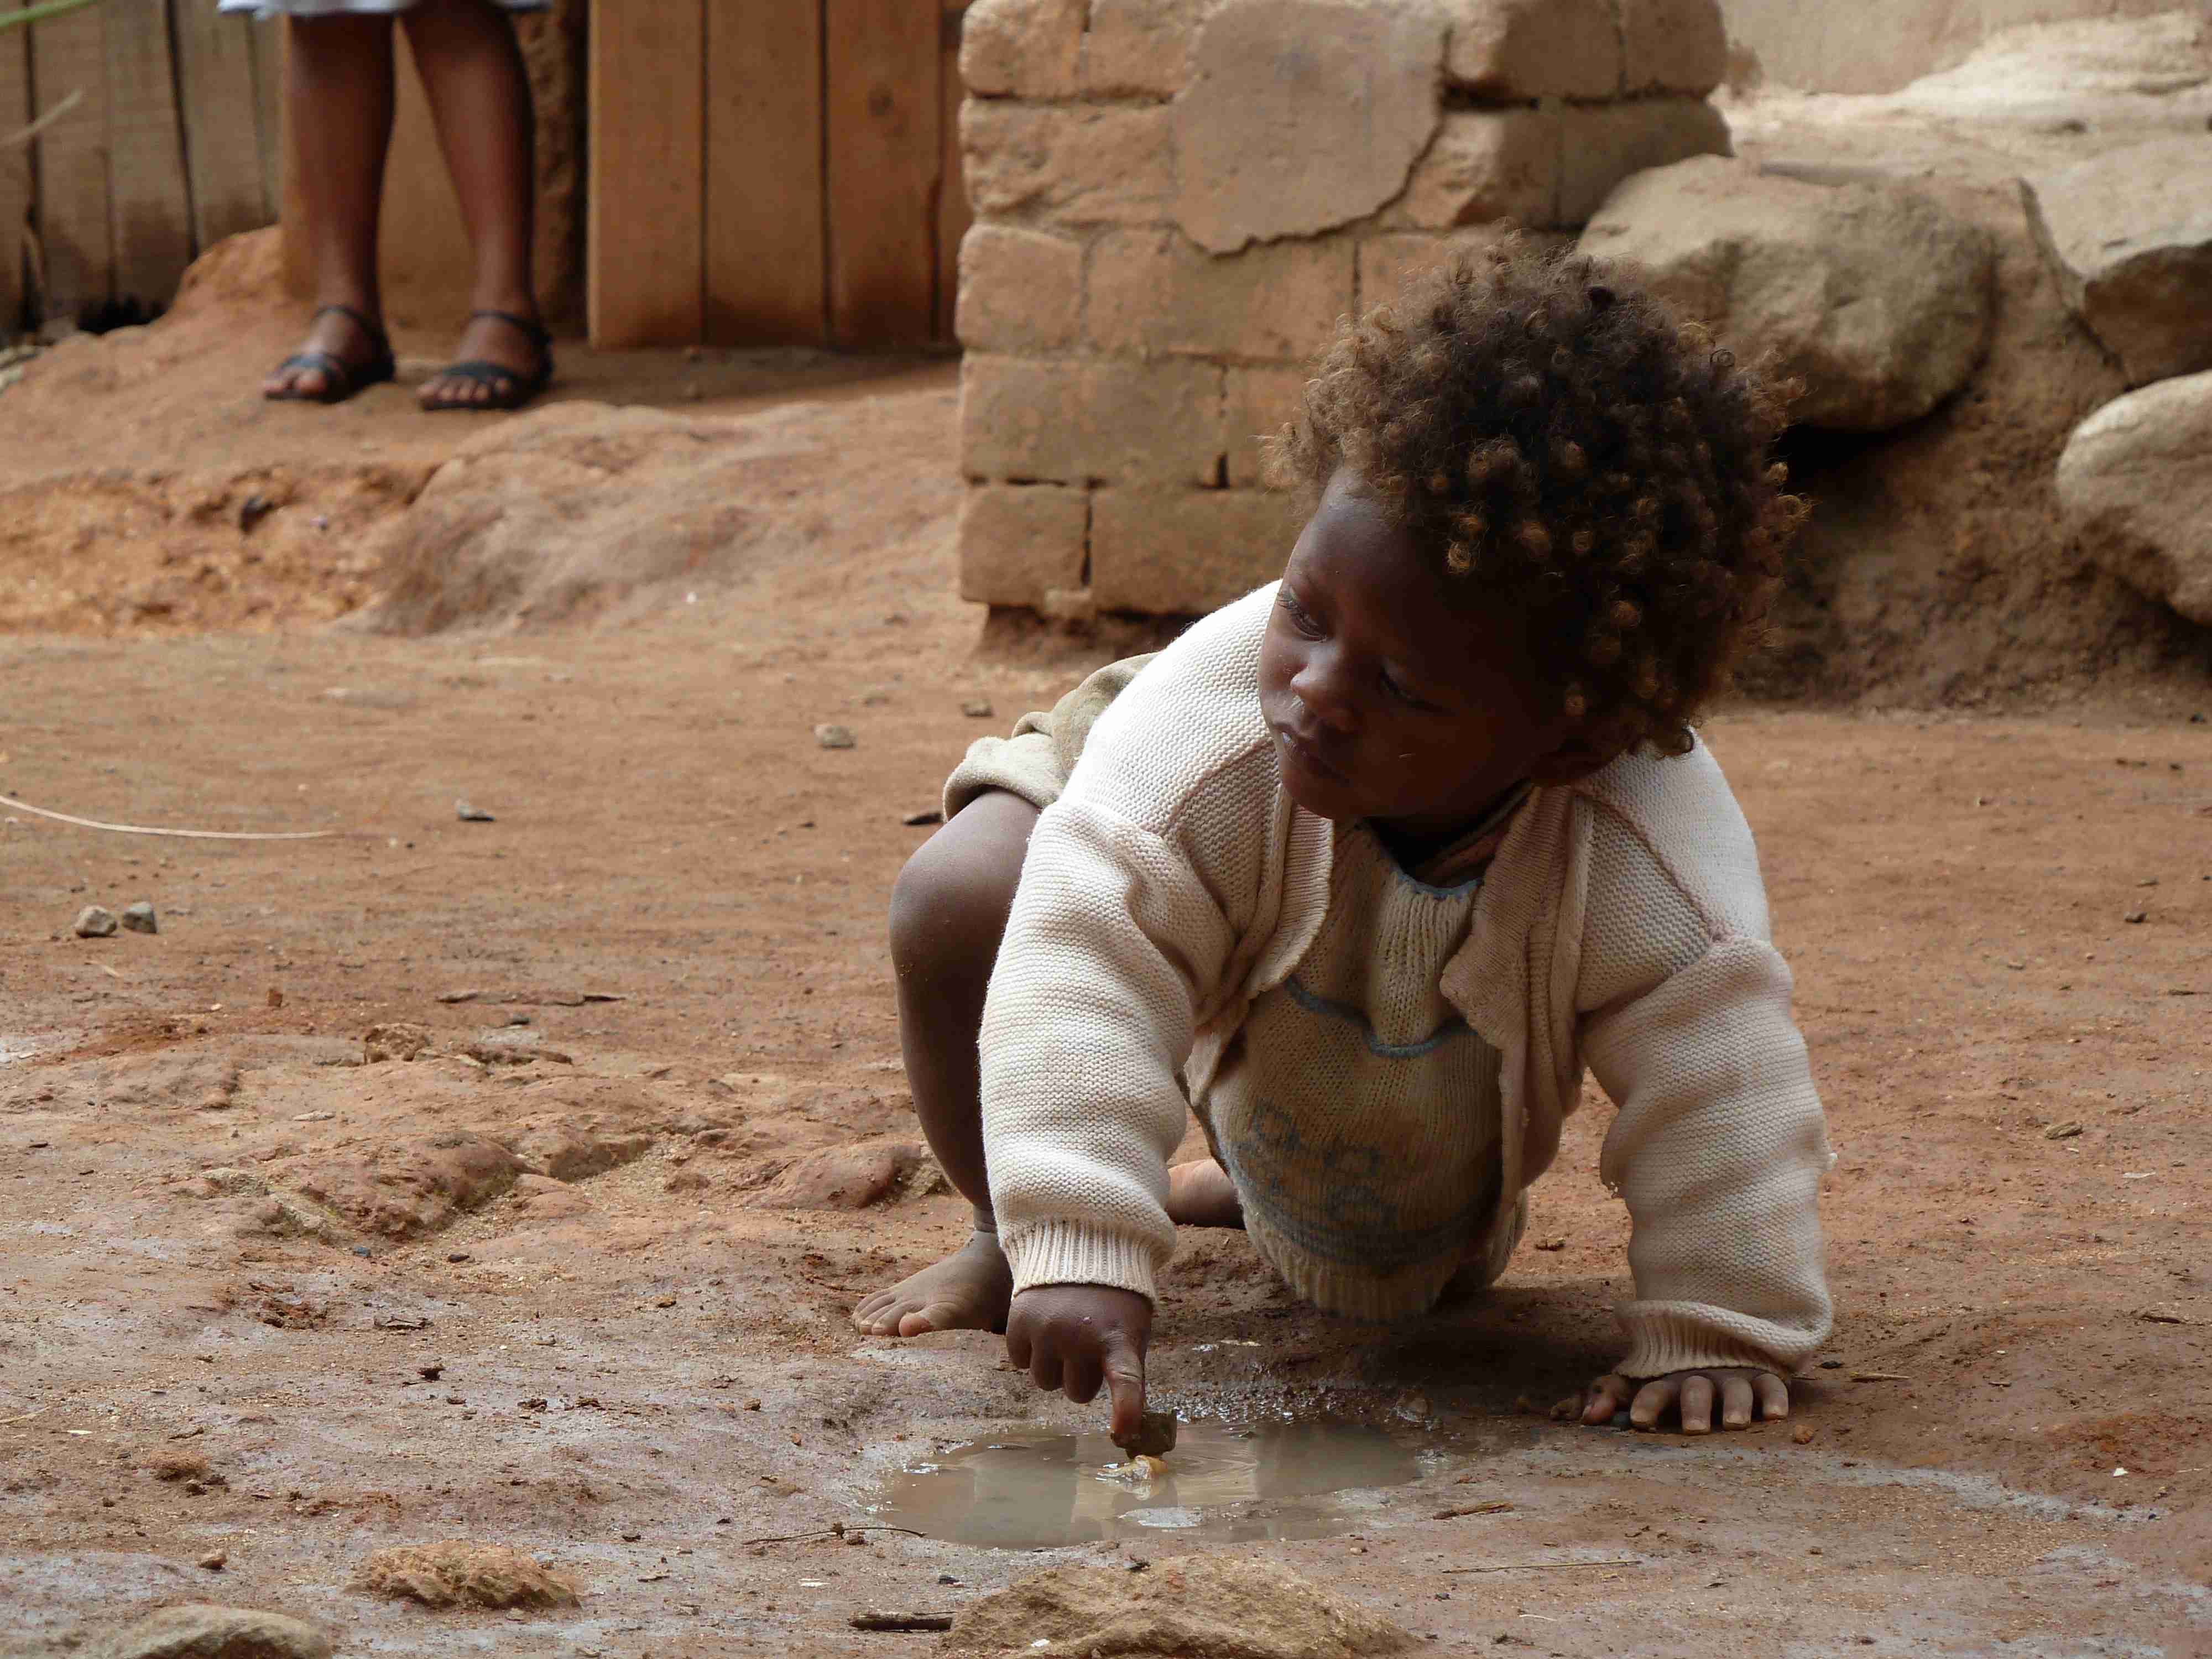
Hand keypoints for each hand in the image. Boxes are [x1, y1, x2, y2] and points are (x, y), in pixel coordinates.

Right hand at [1004, 1285, 1152, 1440]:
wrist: (1081, 1248)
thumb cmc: (1113, 1302)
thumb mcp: (1130, 1331)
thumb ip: (1128, 1373)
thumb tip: (1126, 1432)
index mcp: (1118, 1338)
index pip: (1126, 1379)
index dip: (1126, 1408)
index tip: (1122, 1433)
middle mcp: (1081, 1336)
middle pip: (1077, 1393)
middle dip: (1081, 1376)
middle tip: (1089, 1344)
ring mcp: (1047, 1330)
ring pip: (1046, 1381)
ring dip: (1054, 1365)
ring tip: (1064, 1331)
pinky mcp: (1019, 1322)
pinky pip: (1020, 1362)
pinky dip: (1030, 1350)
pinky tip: (1043, 1324)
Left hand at [1553, 1366, 1788, 1433]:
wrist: (1714, 1339)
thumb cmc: (1668, 1378)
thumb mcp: (1636, 1384)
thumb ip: (1605, 1397)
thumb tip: (1578, 1417)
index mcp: (1667, 1382)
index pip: (1653, 1391)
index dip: (1645, 1403)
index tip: (1637, 1421)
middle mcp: (1700, 1379)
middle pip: (1696, 1391)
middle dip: (1693, 1407)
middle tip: (1692, 1429)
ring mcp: (1733, 1377)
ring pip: (1735, 1390)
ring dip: (1735, 1405)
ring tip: (1734, 1424)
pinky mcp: (1763, 1377)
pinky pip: (1771, 1386)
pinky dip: (1774, 1397)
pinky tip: (1774, 1415)